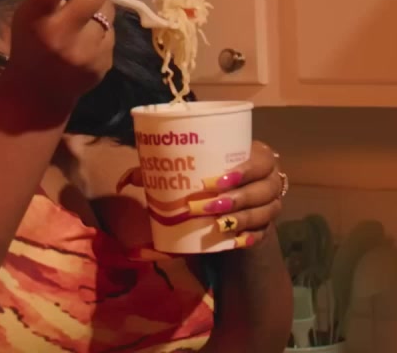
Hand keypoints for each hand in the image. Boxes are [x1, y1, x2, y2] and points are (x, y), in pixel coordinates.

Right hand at [1, 0, 114, 108]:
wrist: (38, 92)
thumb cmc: (31, 42)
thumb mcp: (30, 10)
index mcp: (36, 18)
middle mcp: (60, 35)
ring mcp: (84, 52)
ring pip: (108, 11)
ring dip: (101, 7)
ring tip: (85, 18)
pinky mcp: (102, 64)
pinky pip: (111, 33)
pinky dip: (102, 31)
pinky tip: (86, 43)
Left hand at [117, 140, 287, 249]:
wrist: (233, 197)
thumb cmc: (211, 177)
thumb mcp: (193, 170)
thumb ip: (161, 173)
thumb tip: (124, 181)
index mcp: (258, 156)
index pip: (260, 160)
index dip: (244, 170)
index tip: (215, 181)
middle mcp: (271, 180)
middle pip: (263, 190)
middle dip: (236, 198)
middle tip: (208, 206)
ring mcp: (272, 205)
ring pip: (265, 213)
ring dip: (241, 219)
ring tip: (218, 224)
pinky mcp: (267, 227)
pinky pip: (264, 233)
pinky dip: (250, 237)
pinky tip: (236, 241)